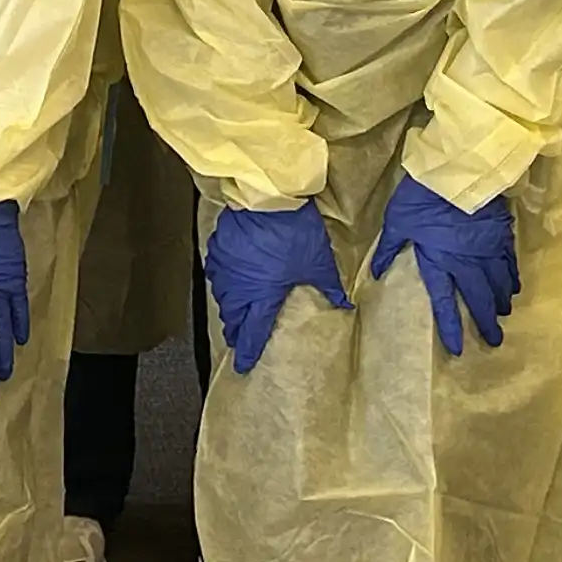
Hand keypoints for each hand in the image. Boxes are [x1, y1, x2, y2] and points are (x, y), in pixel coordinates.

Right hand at [202, 201, 349, 375]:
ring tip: (234, 314)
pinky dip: (222, 282)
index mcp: (263, 297)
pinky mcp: (219, 247)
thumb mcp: (318, 262)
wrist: (269, 196)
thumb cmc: (295, 232)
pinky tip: (227, 281)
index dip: (248, 350)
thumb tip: (344, 305)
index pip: (252, 332)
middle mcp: (239, 288)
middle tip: (239, 339)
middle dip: (236, 331)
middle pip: (232, 318)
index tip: (243, 365)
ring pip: (222, 297)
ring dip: (229, 309)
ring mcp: (226, 267)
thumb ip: (329, 286)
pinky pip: (216, 272)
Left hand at [368, 172, 518, 355]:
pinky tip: (513, 288)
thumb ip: (389, 249)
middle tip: (494, 340)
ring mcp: (487, 249)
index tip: (458, 349)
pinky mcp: (501, 234)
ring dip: (500, 302)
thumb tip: (377, 272)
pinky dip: (511, 278)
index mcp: (439, 262)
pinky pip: (509, 263)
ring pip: (498, 284)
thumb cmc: (420, 195)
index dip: (451, 327)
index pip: (444, 303)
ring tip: (503, 314)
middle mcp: (467, 263)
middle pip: (479, 299)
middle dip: (486, 322)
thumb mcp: (397, 221)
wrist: (455, 169)